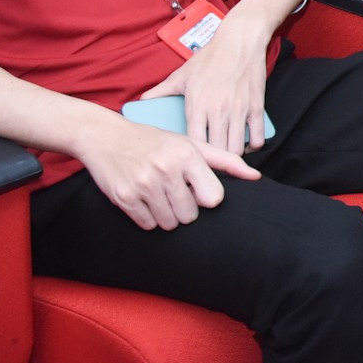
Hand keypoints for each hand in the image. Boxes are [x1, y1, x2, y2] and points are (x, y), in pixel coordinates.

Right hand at [75, 110, 258, 230]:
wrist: (107, 137)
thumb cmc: (156, 141)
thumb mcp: (191, 144)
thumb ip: (226, 161)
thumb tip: (256, 177)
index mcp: (187, 155)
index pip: (213, 198)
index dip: (205, 197)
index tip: (196, 188)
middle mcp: (166, 169)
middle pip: (191, 215)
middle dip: (185, 208)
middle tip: (174, 191)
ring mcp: (143, 185)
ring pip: (170, 223)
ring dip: (167, 215)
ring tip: (160, 195)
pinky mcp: (124, 198)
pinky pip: (148, 225)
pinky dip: (149, 217)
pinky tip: (144, 199)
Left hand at [139, 13, 272, 155]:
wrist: (240, 40)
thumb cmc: (211, 57)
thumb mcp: (182, 74)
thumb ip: (161, 91)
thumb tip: (141, 100)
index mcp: (197, 105)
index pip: (193, 143)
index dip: (192, 157)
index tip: (191, 160)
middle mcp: (217, 111)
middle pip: (216, 151)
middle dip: (212, 160)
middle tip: (209, 162)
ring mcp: (238, 110)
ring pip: (236, 148)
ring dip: (231, 155)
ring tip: (226, 153)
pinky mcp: (256, 107)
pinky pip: (258, 138)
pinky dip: (253, 145)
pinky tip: (246, 143)